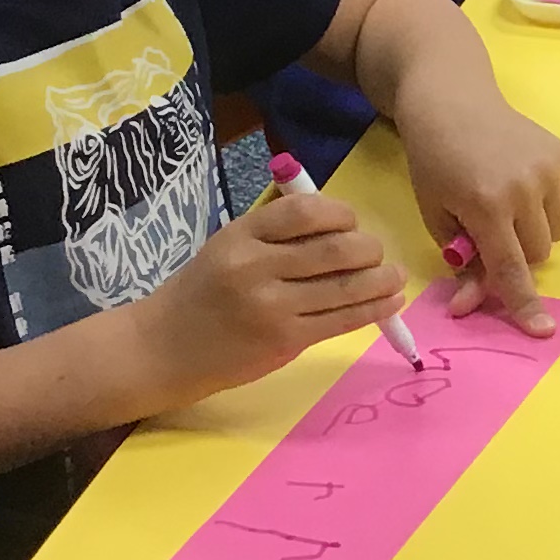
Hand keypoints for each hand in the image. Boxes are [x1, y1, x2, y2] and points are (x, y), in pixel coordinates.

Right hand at [138, 194, 407, 394]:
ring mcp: (271, 306)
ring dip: (382, 280)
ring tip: (395, 277)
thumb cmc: (205, 292)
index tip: (352, 222)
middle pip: (336, 248)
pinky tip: (390, 303)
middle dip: (369, 248)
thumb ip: (277, 233)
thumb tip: (342, 223)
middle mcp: (256, 266)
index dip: (341, 214)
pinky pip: (342, 320)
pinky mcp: (285, 340)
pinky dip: (375, 309)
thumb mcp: (229, 246)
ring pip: (347, 286)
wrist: (164, 348)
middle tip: (376, 253)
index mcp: (243, 234)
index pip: (306, 211)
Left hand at [399, 92, 559, 334]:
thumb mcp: (436, 213)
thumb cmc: (433, 158)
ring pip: (557, 232)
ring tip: (506, 207)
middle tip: (491, 235)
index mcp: (486, 204)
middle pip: (538, 254)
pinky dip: (547, 207)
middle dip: (516, 256)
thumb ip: (460, 259)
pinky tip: (520, 185)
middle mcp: (524, 187)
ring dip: (534, 233)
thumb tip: (472, 304)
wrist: (453, 99)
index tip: (543, 331)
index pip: (510, 267)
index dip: (524, 304)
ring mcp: (549, 169)